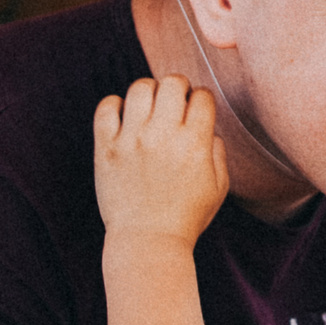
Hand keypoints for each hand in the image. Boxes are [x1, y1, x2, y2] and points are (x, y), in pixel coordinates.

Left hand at [95, 76, 228, 247]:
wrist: (148, 242)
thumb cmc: (186, 217)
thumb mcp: (219, 187)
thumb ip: (217, 151)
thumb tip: (206, 126)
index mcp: (195, 144)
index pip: (201, 96)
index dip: (201, 99)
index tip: (195, 110)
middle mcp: (163, 136)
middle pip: (172, 82)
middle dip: (177, 87)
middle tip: (173, 101)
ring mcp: (132, 140)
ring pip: (140, 87)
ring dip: (148, 92)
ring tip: (148, 107)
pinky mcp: (106, 148)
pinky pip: (106, 107)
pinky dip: (115, 104)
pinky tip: (123, 116)